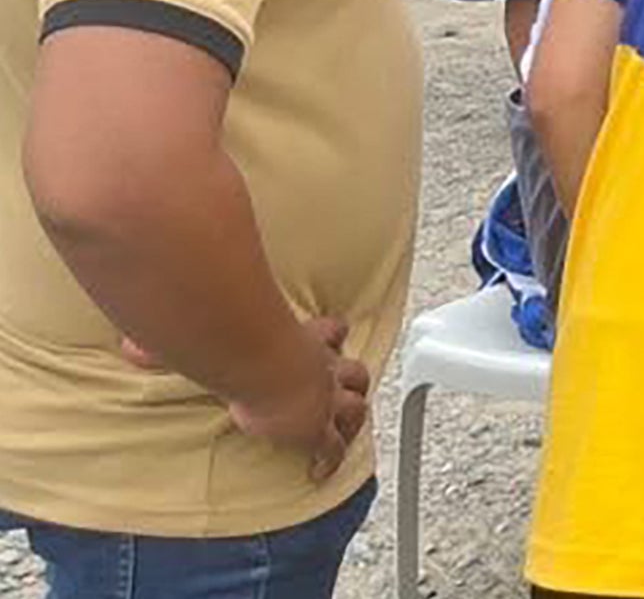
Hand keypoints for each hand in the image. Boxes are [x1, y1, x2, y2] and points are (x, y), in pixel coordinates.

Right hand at [126, 316, 371, 480]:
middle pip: (353, 370)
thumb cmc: (242, 343)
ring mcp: (325, 399)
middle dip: (351, 377)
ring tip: (348, 428)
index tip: (328, 335)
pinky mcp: (318, 429)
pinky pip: (332, 448)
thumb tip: (127, 346)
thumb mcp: (212, 337)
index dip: (329, 334)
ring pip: (356, 407)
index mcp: (306, 341)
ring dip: (353, 417)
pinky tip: (321, 472)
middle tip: (347, 384)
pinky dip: (329, 460)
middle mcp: (322, 369)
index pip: (330, 331)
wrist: (265, 366)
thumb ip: (171, 343)